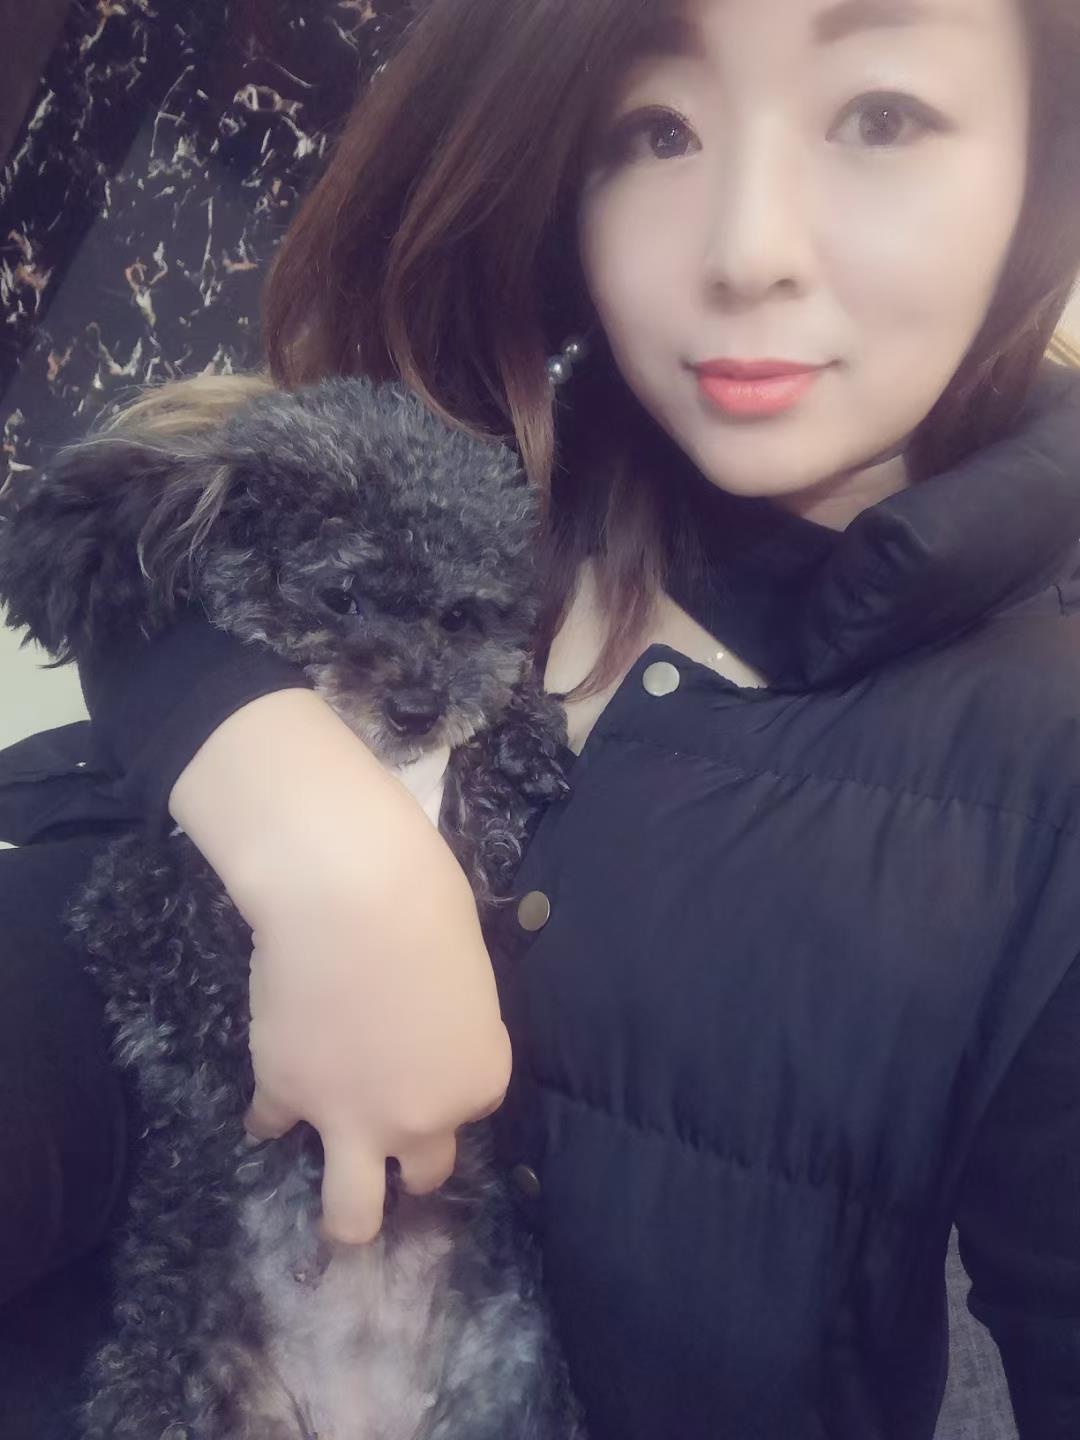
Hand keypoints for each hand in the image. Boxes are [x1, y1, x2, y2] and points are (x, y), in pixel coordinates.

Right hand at [170, 690, 511, 1243]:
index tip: (427, 1051)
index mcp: (479, 1080)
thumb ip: (451, 1023)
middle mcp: (422, 1119)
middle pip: (426, 1173)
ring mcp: (349, 1118)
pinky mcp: (284, 1095)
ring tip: (340, 1218)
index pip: (469, 1104)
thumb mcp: (468, 974)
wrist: (349, 895)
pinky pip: (272, 1126)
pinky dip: (269, 1115)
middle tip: (388, 1132)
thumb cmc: (427, 906)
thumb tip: (421, 1027)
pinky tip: (266, 1106)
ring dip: (348, 1217)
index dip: (444, 1077)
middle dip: (410, 1161)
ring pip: (351, 1216)